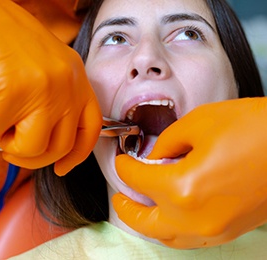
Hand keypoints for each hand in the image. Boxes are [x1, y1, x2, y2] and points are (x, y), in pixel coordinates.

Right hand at [0, 0, 100, 174]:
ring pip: (32, 148)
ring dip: (9, 142)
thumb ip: (54, 103)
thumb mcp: (45, 71)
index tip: (63, 167)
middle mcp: (67, 84)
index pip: (91, 127)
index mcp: (76, 78)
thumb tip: (45, 141)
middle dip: (32, 156)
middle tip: (12, 144)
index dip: (78, 154)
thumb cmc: (6, 41)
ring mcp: (43, 88)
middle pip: (61, 146)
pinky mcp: (13, 92)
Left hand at [113, 97, 266, 247]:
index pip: (139, 179)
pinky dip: (172, 228)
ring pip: (168, 238)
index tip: (123, 160)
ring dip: (148, 223)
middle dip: (126, 208)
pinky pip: (190, 238)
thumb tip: (154, 156)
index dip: (125, 167)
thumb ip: (168, 142)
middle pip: (146, 223)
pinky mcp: (229, 230)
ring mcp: (214, 230)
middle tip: (119, 195)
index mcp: (184, 187)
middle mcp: (196, 218)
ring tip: (141, 207)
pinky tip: (170, 213)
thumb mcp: (200, 123)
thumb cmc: (256, 128)